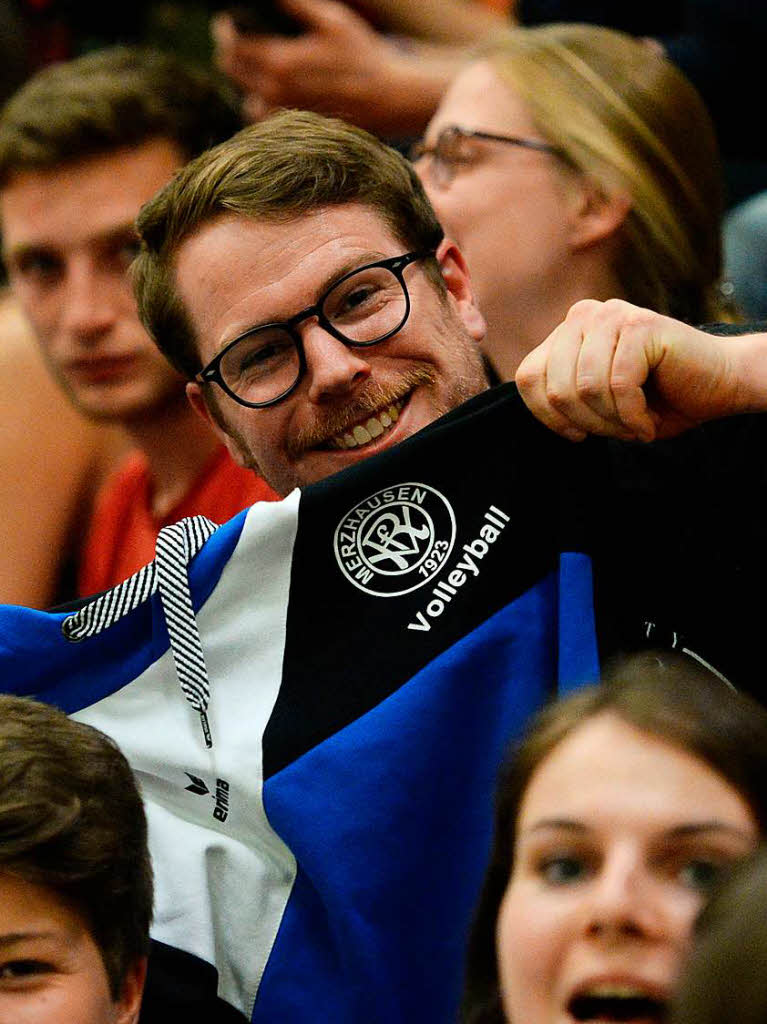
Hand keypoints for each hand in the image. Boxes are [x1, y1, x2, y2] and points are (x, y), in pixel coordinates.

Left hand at [212, 0, 402, 129]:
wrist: (387, 97)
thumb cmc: (362, 53)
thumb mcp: (329, 18)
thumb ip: (293, 4)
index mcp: (279, 61)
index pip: (231, 45)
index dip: (224, 30)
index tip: (227, 23)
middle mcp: (274, 92)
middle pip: (231, 71)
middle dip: (231, 53)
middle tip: (240, 42)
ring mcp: (283, 115)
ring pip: (244, 98)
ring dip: (246, 82)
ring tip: (257, 69)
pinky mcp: (293, 131)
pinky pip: (263, 121)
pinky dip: (261, 105)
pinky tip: (272, 94)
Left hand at [515, 299, 749, 441]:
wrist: (719, 385)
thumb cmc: (658, 397)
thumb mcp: (595, 398)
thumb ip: (562, 393)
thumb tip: (539, 406)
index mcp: (567, 331)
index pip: (528, 377)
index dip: (548, 416)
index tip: (577, 433)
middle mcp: (584, 315)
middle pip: (555, 386)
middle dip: (587, 422)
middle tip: (616, 430)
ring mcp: (613, 315)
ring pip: (586, 388)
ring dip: (613, 421)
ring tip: (635, 424)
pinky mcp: (641, 326)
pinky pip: (619, 385)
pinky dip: (633, 416)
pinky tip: (648, 422)